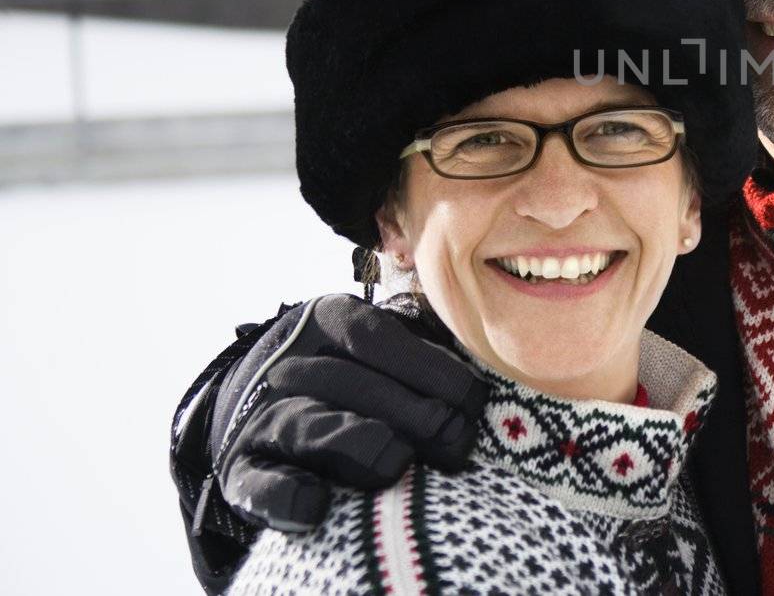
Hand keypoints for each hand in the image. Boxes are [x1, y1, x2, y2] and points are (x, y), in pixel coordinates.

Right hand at [209, 293, 487, 531]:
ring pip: (307, 426)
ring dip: (357, 443)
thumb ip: (428, 341)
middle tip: (455, 440)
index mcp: (331, 320)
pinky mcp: (242, 469)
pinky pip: (260, 483)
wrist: (267, 399)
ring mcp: (263, 417)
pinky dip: (287, 496)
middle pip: (349, 383)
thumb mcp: (387, 341)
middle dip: (412, 414)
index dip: (429, 368)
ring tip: (398, 461)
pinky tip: (318, 505)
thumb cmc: (360, 371)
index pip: (377, 336)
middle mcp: (292, 363)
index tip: (470, 400)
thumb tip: (479, 357)